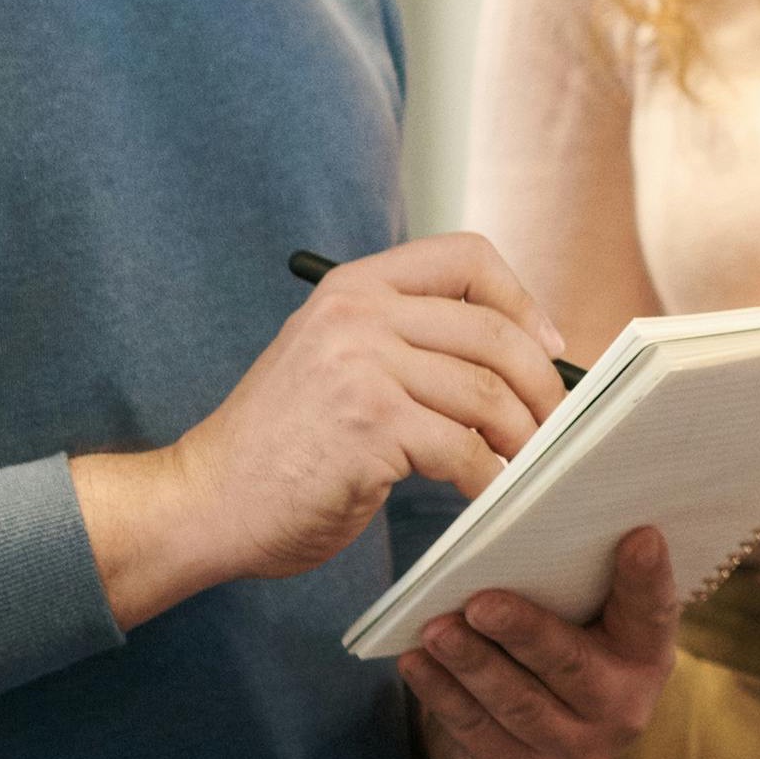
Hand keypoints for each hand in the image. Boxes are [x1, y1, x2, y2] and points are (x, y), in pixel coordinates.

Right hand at [78, 235, 566, 627]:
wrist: (203, 501)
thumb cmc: (282, 447)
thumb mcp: (337, 362)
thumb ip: (406, 342)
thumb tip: (519, 353)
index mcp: (354, 288)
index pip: (466, 257)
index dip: (522, 299)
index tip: (548, 346)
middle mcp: (358, 315)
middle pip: (494, 331)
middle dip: (541, 384)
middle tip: (555, 424)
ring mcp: (362, 368)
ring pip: (488, 393)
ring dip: (523, 437)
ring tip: (528, 464)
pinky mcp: (370, 427)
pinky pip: (464, 449)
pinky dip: (489, 477)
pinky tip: (488, 493)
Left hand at [407, 527, 679, 758]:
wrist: (534, 749)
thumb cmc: (559, 655)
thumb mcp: (584, 626)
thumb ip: (575, 587)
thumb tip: (522, 523)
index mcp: (646, 656)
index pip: (652, 612)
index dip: (648, 577)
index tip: (640, 535)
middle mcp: (622, 708)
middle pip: (569, 664)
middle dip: (523, 631)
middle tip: (481, 603)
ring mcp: (574, 750)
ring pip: (517, 702)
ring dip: (471, 663)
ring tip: (436, 631)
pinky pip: (476, 730)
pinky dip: (442, 694)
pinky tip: (417, 663)